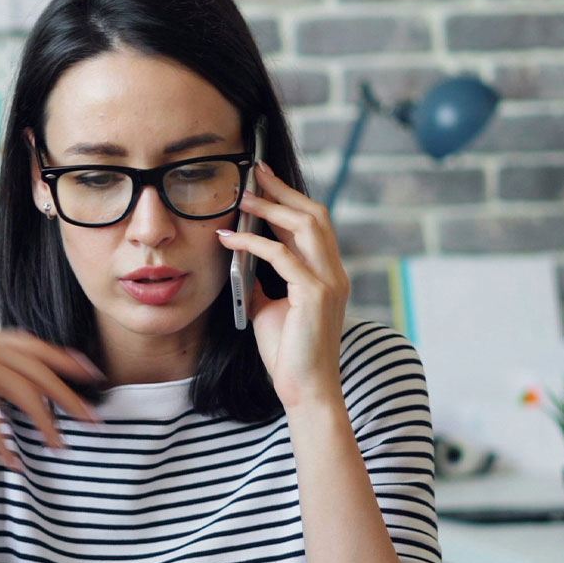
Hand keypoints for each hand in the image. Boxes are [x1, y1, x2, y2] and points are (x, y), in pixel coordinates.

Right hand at [0, 327, 104, 470]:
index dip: (59, 356)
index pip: (26, 342)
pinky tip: (13, 462)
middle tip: (92, 414)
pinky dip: (6, 443)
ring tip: (59, 445)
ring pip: (27, 391)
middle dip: (68, 390)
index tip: (85, 370)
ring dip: (46, 420)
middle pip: (37, 365)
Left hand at [216, 162, 348, 408]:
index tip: (264, 180)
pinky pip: (281, 256)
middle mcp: (334, 273)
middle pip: (314, 215)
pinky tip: (229, 239)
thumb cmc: (289, 353)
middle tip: (254, 171)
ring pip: (305, 226)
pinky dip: (253, 244)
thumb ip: (261, 283)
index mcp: (328, 274)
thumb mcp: (269, 309)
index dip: (289, 198)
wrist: (306, 391)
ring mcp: (329, 282)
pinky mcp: (314, 295)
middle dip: (283, 191)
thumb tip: (239, 260)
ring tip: (242, 197)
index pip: (313, 224)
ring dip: (271, 208)